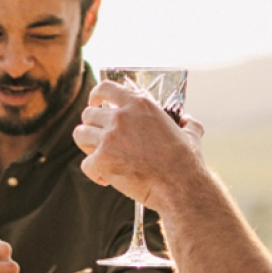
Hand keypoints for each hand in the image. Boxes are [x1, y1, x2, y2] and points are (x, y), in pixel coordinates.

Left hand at [74, 79, 207, 214]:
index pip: (105, 88)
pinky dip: (94, 172)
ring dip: (87, 145)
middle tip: (100, 139)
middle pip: (88, 114)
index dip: (95, 96)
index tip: (94, 103)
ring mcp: (109, 137)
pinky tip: (108, 178)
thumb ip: (186, 122)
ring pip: (80, 134)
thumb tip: (187, 120)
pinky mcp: (101, 159)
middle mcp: (121, 117)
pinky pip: (85, 163)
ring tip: (100, 156)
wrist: (179, 184)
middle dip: (91, 126)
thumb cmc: (186, 161)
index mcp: (140, 104)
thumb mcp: (191, 132)